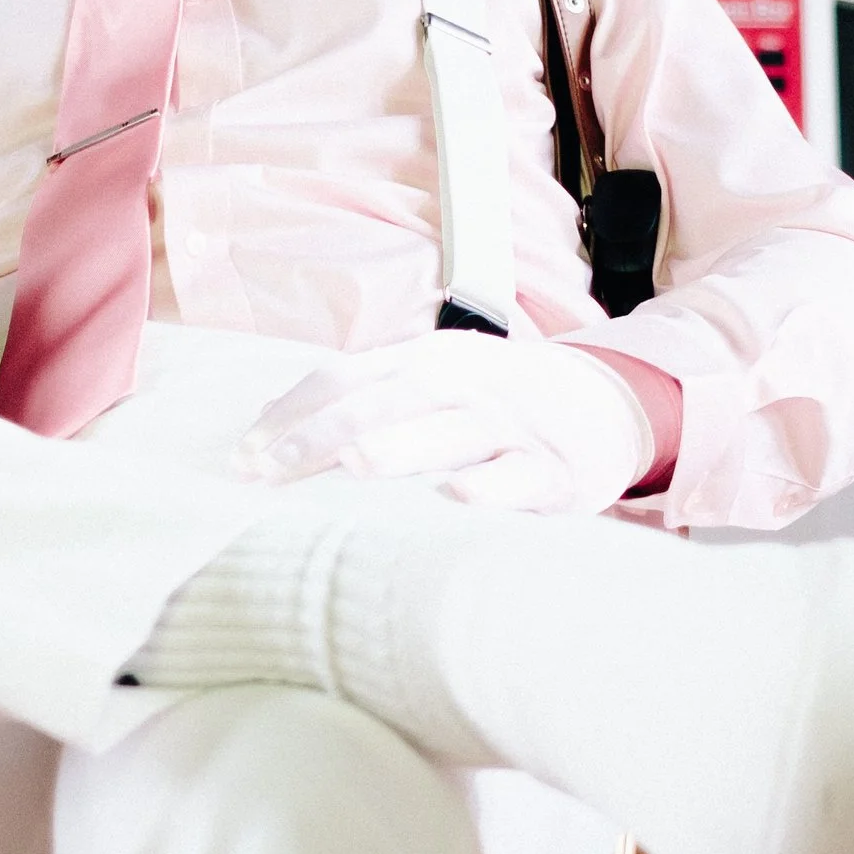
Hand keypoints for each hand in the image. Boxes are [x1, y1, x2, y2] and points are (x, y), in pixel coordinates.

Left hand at [234, 336, 655, 514]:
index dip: (293, 413)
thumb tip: (271, 424)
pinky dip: (490, 484)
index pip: (346, 378)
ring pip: (450, 431)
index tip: (243, 456)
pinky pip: (519, 476)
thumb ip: (364, 398)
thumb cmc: (502, 401)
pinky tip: (458, 494)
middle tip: (269, 469)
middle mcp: (463, 384)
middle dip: (323, 434)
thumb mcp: (435, 382)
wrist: (610, 404)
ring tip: (355, 462)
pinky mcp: (554, 469)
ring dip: (402, 445)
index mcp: (427, 360)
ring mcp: (509, 425)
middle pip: (386, 401)